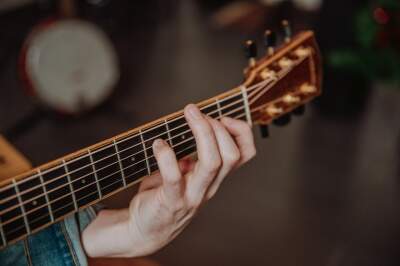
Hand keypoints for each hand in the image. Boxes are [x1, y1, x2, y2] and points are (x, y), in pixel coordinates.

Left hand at [82, 104, 255, 257]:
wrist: (144, 230)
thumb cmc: (163, 196)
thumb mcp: (184, 174)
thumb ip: (193, 156)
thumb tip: (194, 129)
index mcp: (215, 177)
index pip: (244, 154)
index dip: (241, 131)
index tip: (223, 116)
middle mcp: (209, 186)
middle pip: (230, 155)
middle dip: (217, 127)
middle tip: (195, 111)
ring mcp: (192, 196)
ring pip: (211, 163)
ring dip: (202, 133)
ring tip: (188, 114)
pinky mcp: (171, 202)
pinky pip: (173, 176)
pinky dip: (166, 155)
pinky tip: (158, 144)